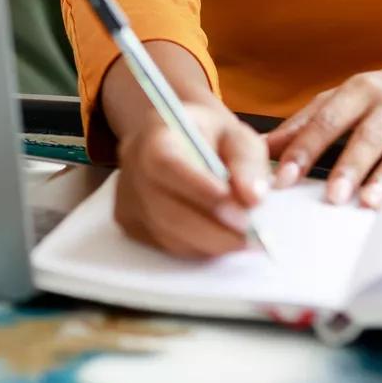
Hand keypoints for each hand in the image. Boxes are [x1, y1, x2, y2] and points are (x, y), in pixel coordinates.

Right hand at [113, 100, 272, 258]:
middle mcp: (132, 168)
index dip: (200, 190)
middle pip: (165, 210)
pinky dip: (199, 248)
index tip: (241, 209)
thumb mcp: (236, 135)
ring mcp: (127, 200)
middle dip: (214, 229)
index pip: (167, 165)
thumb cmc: (210, 136)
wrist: (180, 139)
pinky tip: (221, 237)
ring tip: (245, 240)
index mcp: (154, 135)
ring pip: (167, 235)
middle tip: (254, 237)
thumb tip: (253, 198)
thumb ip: (246, 162)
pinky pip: (166, 246)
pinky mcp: (131, 225)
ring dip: (211, 243)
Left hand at [263, 65, 381, 206]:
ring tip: (370, 201)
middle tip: (332, 195)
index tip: (285, 177)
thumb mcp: (347, 98)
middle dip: (348, 166)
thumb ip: (307, 122)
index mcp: (359, 91)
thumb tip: (266, 146)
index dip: (305, 149)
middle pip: (366, 135)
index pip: (326, 120)